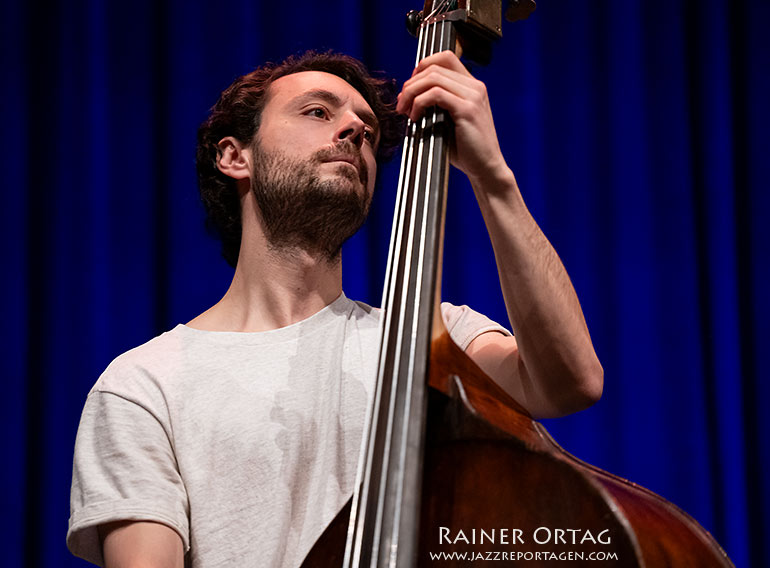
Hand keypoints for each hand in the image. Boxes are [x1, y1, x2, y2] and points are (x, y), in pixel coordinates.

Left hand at [396, 50, 508, 186]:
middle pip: (434, 66)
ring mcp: (473, 96)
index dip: (421, 68)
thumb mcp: (448, 120)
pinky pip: (435, 94)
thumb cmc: (466, 149)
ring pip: (432, 78)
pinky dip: (419, 103)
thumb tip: (406, 95)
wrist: (485, 168)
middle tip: (401, 103)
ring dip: (411, 93)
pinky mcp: (467, 110)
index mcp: (472, 86)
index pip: (444, 58)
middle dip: (411, 83)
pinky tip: (415, 118)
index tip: (410, 89)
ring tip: (405, 111)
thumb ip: (434, 103)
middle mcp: (474, 86)